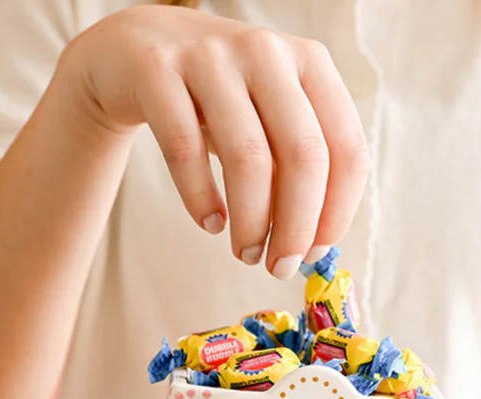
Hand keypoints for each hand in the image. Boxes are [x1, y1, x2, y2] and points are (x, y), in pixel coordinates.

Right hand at [59, 5, 368, 278]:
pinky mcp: (158, 71)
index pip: (347, 148)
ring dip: (251, 222)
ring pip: (247, 157)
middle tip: (280, 267)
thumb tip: (312, 244)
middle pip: (303, 155)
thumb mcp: (267, 117)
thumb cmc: (218, 98)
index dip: (336, 212)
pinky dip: (201, 199)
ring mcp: (210, 56)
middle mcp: (267, 52)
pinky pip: (185, 150)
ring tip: (246, 253)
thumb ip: (295, 167)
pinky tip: (210, 223)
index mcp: (311, 62)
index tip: (316, 254)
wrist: (134, 48)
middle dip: (296, 226)